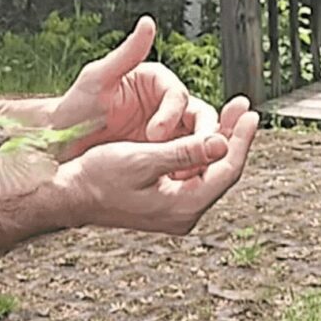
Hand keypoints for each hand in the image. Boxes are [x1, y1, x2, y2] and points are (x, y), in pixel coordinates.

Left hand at [47, 16, 221, 164]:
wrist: (60, 148)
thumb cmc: (74, 110)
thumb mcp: (97, 78)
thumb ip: (126, 53)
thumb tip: (147, 23)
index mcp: (154, 82)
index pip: (177, 94)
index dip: (171, 114)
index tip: (156, 134)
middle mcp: (163, 104)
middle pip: (197, 116)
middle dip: (197, 136)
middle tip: (187, 155)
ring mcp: (165, 130)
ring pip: (196, 140)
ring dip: (197, 155)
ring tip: (183, 173)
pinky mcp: (162, 153)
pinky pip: (183, 161)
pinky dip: (185, 169)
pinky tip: (177, 181)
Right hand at [54, 97, 258, 234]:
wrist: (69, 192)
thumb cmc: (99, 175)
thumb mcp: (144, 158)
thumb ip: (186, 151)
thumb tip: (223, 145)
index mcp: (182, 206)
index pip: (226, 170)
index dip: (240, 140)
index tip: (251, 114)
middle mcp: (183, 212)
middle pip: (222, 170)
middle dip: (234, 137)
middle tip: (246, 108)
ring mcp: (175, 208)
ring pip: (209, 169)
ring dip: (219, 141)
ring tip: (231, 114)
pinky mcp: (165, 200)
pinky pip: (194, 172)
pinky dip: (200, 149)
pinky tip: (203, 130)